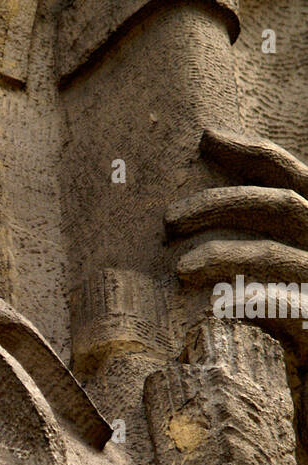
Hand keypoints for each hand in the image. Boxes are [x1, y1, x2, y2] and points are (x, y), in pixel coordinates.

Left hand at [168, 127, 307, 357]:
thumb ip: (259, 239)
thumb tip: (190, 205)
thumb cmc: (293, 327)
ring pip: (277, 256)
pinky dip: (256, 301)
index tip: (205, 137)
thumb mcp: (281, 274)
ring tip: (182, 267)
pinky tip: (220, 303)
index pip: (292, 178)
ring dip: (225, 254)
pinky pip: (294, 309)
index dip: (253, 153)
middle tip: (169, 220)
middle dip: (222, 205)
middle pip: (283, 206)